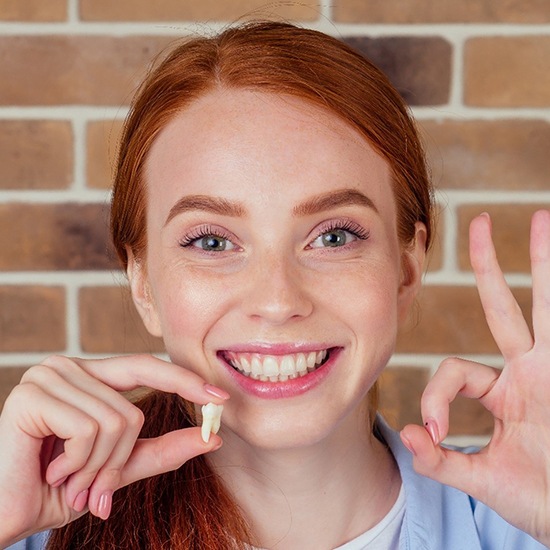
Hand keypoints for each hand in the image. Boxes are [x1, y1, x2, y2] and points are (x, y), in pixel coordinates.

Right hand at [0, 354, 227, 546]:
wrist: (7, 515)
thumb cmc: (58, 489)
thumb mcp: (118, 468)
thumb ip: (162, 450)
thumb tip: (212, 437)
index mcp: (88, 376)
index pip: (145, 366)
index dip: (183, 380)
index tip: (220, 397)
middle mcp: (68, 367)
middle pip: (133, 409)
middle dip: (119, 460)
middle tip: (96, 489)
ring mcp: (48, 377)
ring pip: (115, 421)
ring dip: (97, 468)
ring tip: (69, 481)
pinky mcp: (31, 396)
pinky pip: (89, 429)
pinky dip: (79, 464)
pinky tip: (52, 471)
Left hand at [401, 210, 549, 545]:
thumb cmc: (538, 500)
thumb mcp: (482, 479)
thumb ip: (442, 460)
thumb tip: (409, 434)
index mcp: (503, 390)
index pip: (456, 369)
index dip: (435, 395)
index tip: (434, 433)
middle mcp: (529, 371)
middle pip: (504, 307)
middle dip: (489, 267)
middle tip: (479, 222)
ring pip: (547, 307)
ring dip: (544, 264)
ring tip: (542, 218)